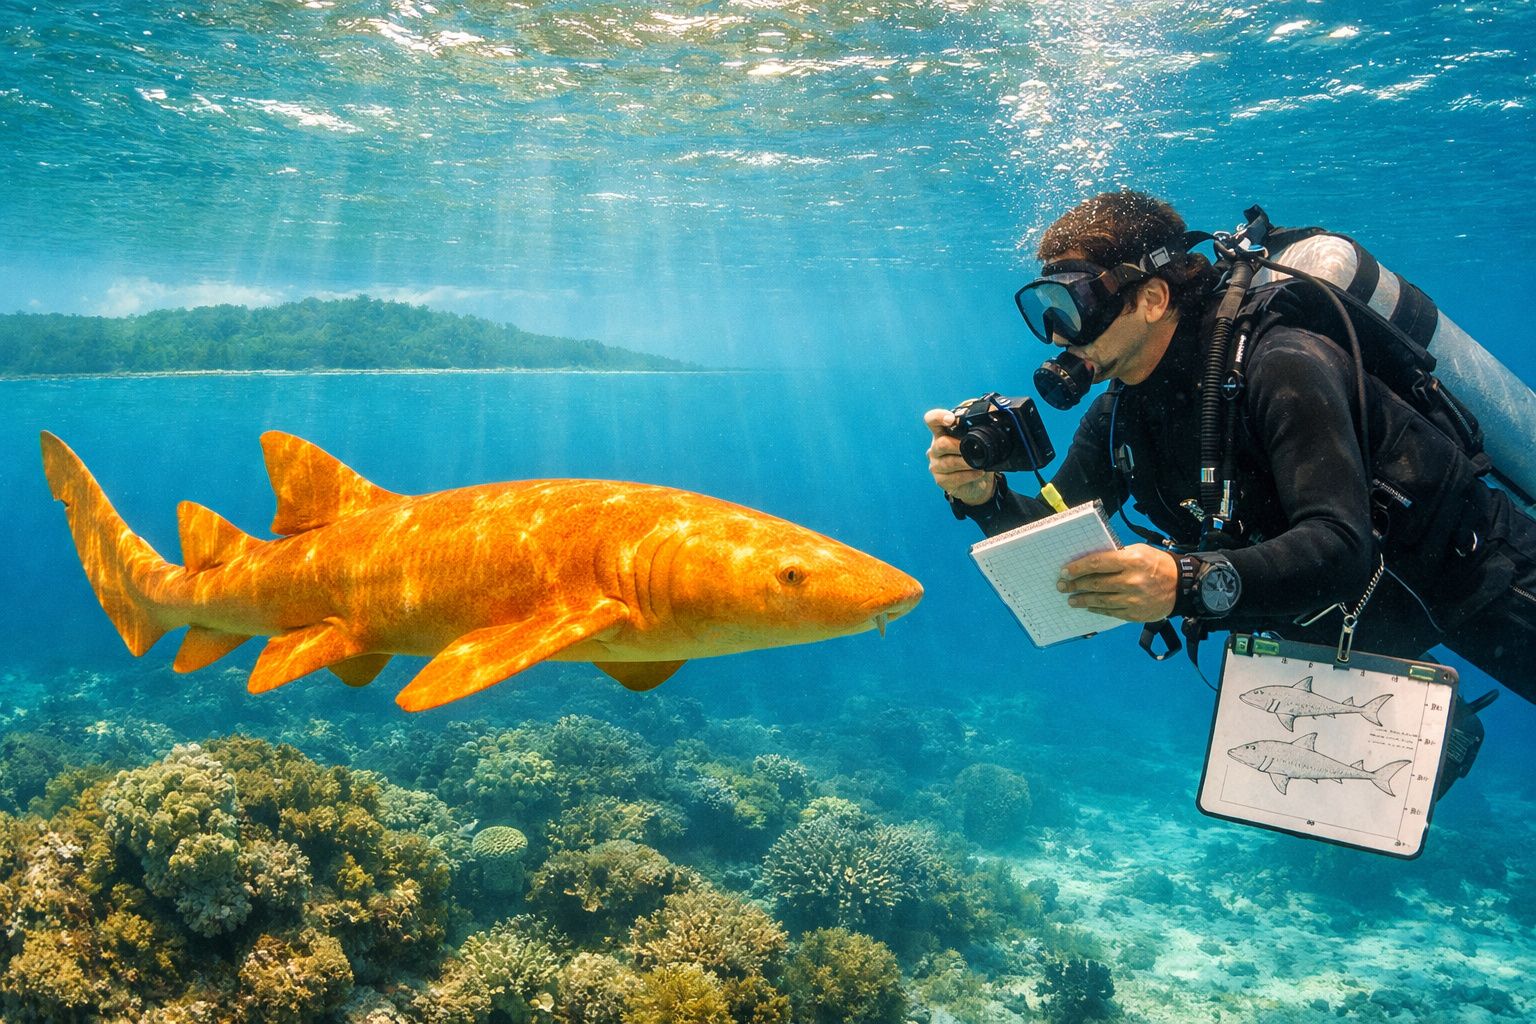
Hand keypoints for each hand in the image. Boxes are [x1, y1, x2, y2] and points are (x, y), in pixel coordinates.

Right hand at [924, 408, 995, 505]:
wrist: (978, 482)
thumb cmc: (975, 457)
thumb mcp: (978, 439)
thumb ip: (978, 424)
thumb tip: (988, 409)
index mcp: (942, 433)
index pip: (931, 420)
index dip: (938, 417)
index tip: (951, 419)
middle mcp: (935, 448)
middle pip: (941, 443)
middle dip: (959, 446)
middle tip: (975, 448)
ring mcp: (936, 465)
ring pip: (948, 462)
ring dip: (967, 462)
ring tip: (980, 463)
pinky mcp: (941, 480)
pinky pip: (954, 477)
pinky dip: (969, 475)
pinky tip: (978, 472)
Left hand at [1056, 544, 1178, 621]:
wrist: (1181, 586)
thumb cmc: (1157, 564)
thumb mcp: (1138, 551)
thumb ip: (1116, 556)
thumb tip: (1090, 562)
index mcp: (1131, 561)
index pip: (1097, 563)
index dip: (1078, 568)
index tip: (1065, 571)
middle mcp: (1131, 581)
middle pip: (1096, 583)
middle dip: (1075, 585)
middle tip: (1062, 586)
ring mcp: (1133, 599)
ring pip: (1100, 600)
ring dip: (1082, 600)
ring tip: (1071, 599)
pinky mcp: (1135, 614)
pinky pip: (1110, 612)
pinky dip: (1097, 609)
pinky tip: (1088, 607)